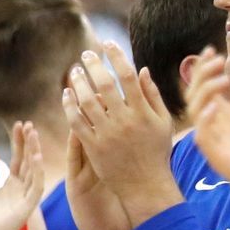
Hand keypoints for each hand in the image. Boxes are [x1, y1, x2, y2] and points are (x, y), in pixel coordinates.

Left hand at [0, 121, 43, 229]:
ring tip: (32, 133)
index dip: (18, 142)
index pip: (17, 160)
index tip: (18, 125)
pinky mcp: (25, 209)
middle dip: (27, 143)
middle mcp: (19, 191)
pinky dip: (36, 172)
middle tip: (27, 124)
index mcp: (9, 187)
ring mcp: (24, 199)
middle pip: (26, 161)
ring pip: (33, 171)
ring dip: (33, 152)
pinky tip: (35, 157)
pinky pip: (34, 188)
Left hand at [63, 45, 179, 225]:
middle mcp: (124, 121)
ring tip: (74, 71)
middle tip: (86, 54)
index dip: (116, 57)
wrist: (145, 185)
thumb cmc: (156, 152)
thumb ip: (152, 95)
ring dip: (78, 83)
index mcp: (143, 113)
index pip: (128, 77)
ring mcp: (106, 134)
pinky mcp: (92, 147)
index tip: (108, 44)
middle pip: (104, 85)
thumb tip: (141, 69)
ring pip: (87, 102)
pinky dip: (70, 106)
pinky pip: (76, 122)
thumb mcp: (162, 123)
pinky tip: (66, 95)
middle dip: (94, 65)